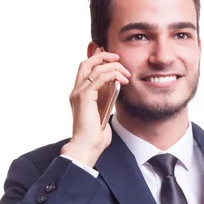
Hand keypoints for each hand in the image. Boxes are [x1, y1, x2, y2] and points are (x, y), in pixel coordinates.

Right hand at [61, 48, 129, 166]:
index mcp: (79, 95)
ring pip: (95, 68)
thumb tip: (116, 85)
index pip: (86, 70)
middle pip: (87, 63)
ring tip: (126, 73)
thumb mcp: (103, 112)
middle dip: (103, 56)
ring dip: (113, 67)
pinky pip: (99, 77)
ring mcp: (78, 93)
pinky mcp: (84, 96)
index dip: (99, 61)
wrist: (87, 147)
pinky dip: (112, 75)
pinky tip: (122, 80)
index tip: (115, 61)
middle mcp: (76, 91)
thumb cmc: (95, 136)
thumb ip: (106, 98)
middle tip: (118, 58)